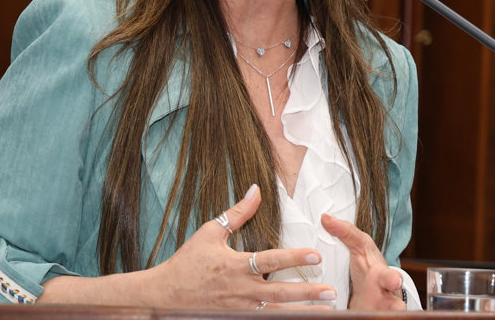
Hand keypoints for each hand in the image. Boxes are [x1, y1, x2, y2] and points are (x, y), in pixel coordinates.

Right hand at [149, 184, 338, 308]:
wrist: (163, 296)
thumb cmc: (187, 262)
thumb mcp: (210, 233)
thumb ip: (238, 213)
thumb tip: (256, 189)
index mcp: (235, 266)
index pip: (270, 261)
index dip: (294, 258)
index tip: (316, 255)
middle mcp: (240, 289)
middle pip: (279, 292)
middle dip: (307, 292)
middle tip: (331, 290)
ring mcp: (238, 308)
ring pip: (274, 312)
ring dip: (300, 311)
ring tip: (326, 309)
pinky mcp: (235, 318)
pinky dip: (280, 319)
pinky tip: (299, 318)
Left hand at [321, 213, 406, 310]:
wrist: (376, 293)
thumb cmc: (369, 268)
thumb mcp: (359, 248)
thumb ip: (345, 233)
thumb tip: (325, 217)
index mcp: (381, 275)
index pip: (387, 276)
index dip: (391, 280)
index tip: (394, 282)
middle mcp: (387, 294)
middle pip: (394, 302)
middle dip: (394, 305)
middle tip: (393, 301)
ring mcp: (384, 309)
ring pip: (391, 312)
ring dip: (390, 313)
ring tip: (391, 314)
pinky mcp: (377, 315)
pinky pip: (378, 317)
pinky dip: (374, 316)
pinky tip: (361, 316)